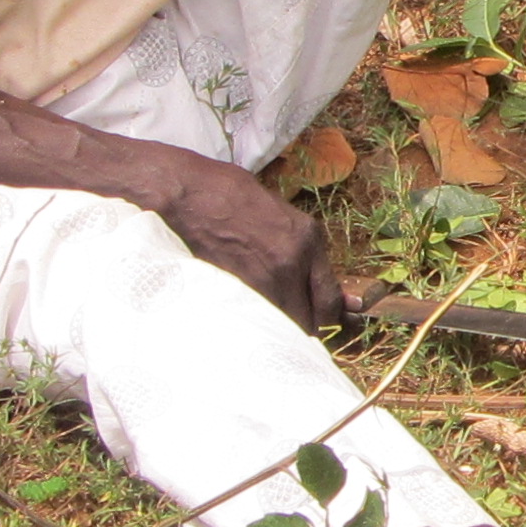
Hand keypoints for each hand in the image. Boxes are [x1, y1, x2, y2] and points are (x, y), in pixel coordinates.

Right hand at [137, 151, 345, 328]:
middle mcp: (290, 263)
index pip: (329, 300)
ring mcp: (260, 280)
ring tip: (269, 329)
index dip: (329, 321)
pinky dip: (253, 328)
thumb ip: (307, 254)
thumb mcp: (280, 214)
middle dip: (305, 332)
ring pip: (281, 327)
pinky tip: (247, 323)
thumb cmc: (228, 196)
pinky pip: (253, 322)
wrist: (185, 193)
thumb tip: (340, 295)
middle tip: (295, 333)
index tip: (323, 326)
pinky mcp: (233, 292)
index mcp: (307, 239)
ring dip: (278, 332)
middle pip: (309, 322)